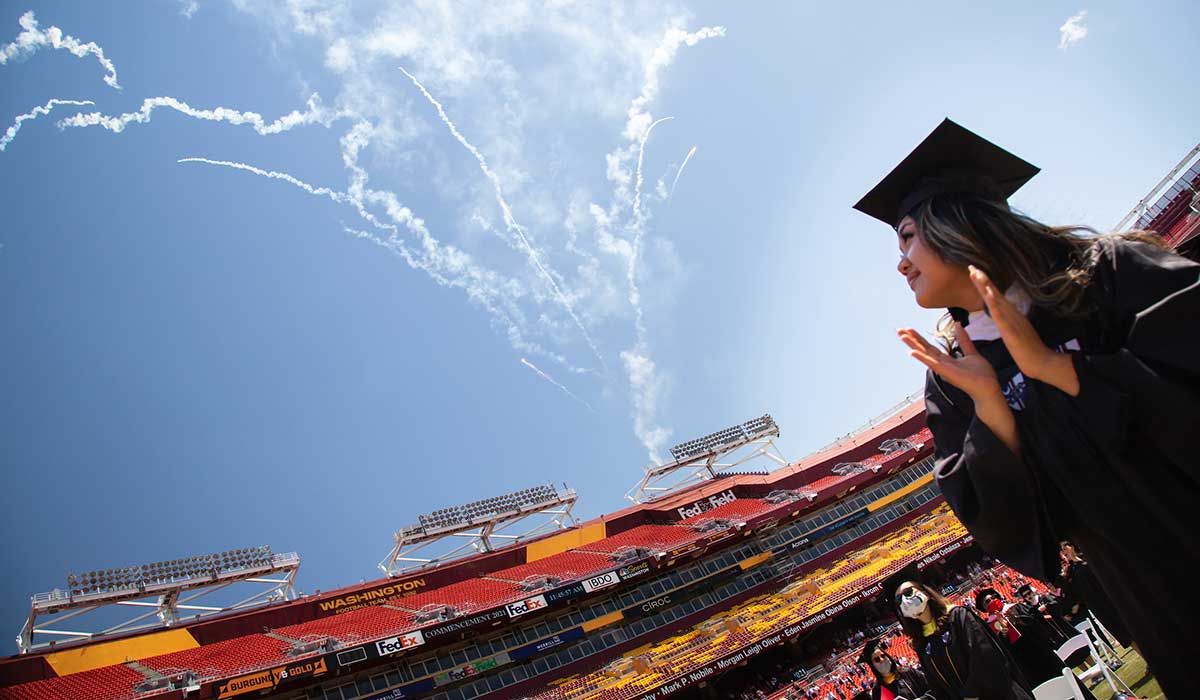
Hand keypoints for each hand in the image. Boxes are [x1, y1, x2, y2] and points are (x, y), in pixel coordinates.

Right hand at [897, 324, 1000, 401]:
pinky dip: (922, 357)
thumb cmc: (982, 375)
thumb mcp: (971, 352)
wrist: (988, 388)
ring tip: (901, 335)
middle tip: (899, 330)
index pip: (930, 347)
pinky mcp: (946, 372)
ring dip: (912, 345)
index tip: (909, 329)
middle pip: (923, 349)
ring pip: (924, 354)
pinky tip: (912, 352)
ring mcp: (942, 368)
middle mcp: (942, 364)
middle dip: (911, 339)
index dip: (919, 338)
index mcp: (947, 360)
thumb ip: (963, 340)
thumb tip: (958, 324)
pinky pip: (932, 363)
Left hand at [966, 266, 1070, 387]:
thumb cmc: (1027, 346)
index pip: (993, 295)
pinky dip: (995, 306)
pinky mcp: (1012, 331)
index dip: (983, 283)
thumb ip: (1006, 317)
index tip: (973, 270)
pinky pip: (1002, 317)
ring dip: (987, 287)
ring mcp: (1012, 320)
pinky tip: (989, 296)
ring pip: (997, 301)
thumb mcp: (1013, 327)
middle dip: (982, 280)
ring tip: (978, 275)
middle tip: (971, 266)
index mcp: (1008, 313)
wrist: (1040, 361)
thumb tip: (999, 309)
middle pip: (994, 293)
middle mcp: (1010, 313)